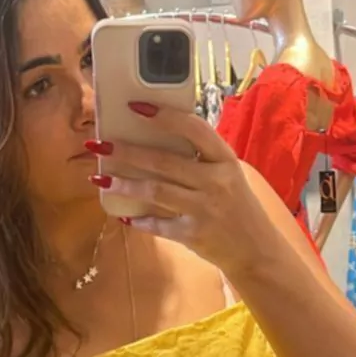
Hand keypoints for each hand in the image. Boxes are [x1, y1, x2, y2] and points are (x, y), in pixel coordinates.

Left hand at [88, 105, 271, 276]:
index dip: (164, 116)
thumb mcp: (227, 174)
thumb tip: (155, 138)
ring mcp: (205, 209)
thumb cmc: (236, 206)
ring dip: (125, 183)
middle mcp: (216, 182)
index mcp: (225, 159)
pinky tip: (124, 214)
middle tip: (99, 143)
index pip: (194, 129)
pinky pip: (160, 225)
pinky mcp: (194, 235)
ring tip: (100, 178)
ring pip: (156, 191)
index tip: (135, 106)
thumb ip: (201, 158)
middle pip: (164, 161)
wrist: (256, 250)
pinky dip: (140, 220)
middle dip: (127, 151)